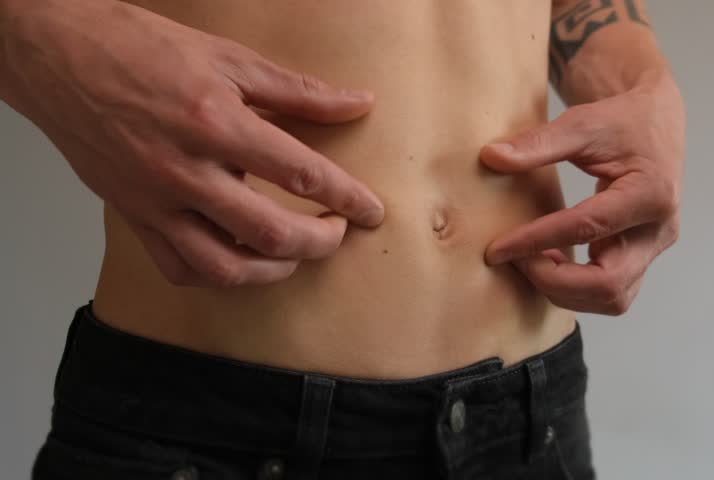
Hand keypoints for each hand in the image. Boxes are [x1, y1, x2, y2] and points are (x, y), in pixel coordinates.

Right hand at [1, 0, 384, 287]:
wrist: (59, 56)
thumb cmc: (138, 49)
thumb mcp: (229, 58)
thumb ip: (299, 91)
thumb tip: (357, 102)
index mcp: (216, 123)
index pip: (301, 174)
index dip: (347, 197)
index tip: (371, 211)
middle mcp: (186, 170)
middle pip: (270, 233)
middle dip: (321, 242)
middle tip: (339, 231)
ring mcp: (155, 201)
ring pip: (224, 267)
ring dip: (274, 270)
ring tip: (296, 254)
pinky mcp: (133, 217)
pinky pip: (179, 269)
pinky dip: (218, 275)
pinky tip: (240, 261)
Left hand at [480, 74, 684, 314]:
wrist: (657, 123)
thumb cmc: (623, 121)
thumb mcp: (583, 123)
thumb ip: (538, 142)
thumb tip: (491, 157)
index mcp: (650, 193)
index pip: (588, 228)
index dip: (538, 241)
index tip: (497, 249)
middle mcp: (659, 230)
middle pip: (609, 284)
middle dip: (554, 281)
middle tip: (515, 260)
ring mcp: (653, 248)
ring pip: (613, 299)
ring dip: (565, 290)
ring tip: (530, 261)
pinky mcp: (643, 257)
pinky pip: (611, 292)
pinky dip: (577, 289)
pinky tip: (548, 264)